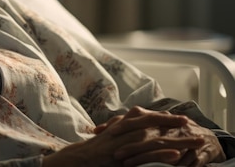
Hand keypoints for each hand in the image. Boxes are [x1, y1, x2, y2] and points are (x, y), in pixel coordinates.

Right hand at [43, 107, 206, 166]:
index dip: (165, 117)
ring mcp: (126, 143)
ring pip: (156, 138)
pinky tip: (175, 155)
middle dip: (175, 124)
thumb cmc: (94, 149)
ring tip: (196, 141)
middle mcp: (125, 130)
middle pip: (155, 124)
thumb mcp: (109, 133)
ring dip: (178, 140)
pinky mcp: (125, 157)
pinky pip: (146, 155)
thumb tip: (132, 116)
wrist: (80, 159)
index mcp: (123, 124)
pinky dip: (161, 154)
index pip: (147, 116)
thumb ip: (120, 125)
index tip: (181, 118)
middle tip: (193, 124)